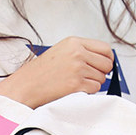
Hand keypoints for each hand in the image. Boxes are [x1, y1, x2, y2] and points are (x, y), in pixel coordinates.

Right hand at [0, 36, 114, 107]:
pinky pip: (95, 89)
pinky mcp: (77, 84)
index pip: (105, 49)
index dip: (108, 59)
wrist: (27, 85)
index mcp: (74, 42)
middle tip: (90, 76)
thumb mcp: (61, 51)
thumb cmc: (41, 71)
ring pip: (102, 78)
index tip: (105, 65)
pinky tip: (74, 89)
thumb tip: (103, 59)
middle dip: (102, 72)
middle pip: (107, 64)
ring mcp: (78, 69)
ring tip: (76, 82)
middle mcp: (77, 53)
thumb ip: (82, 51)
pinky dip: (88, 92)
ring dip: (93, 83)